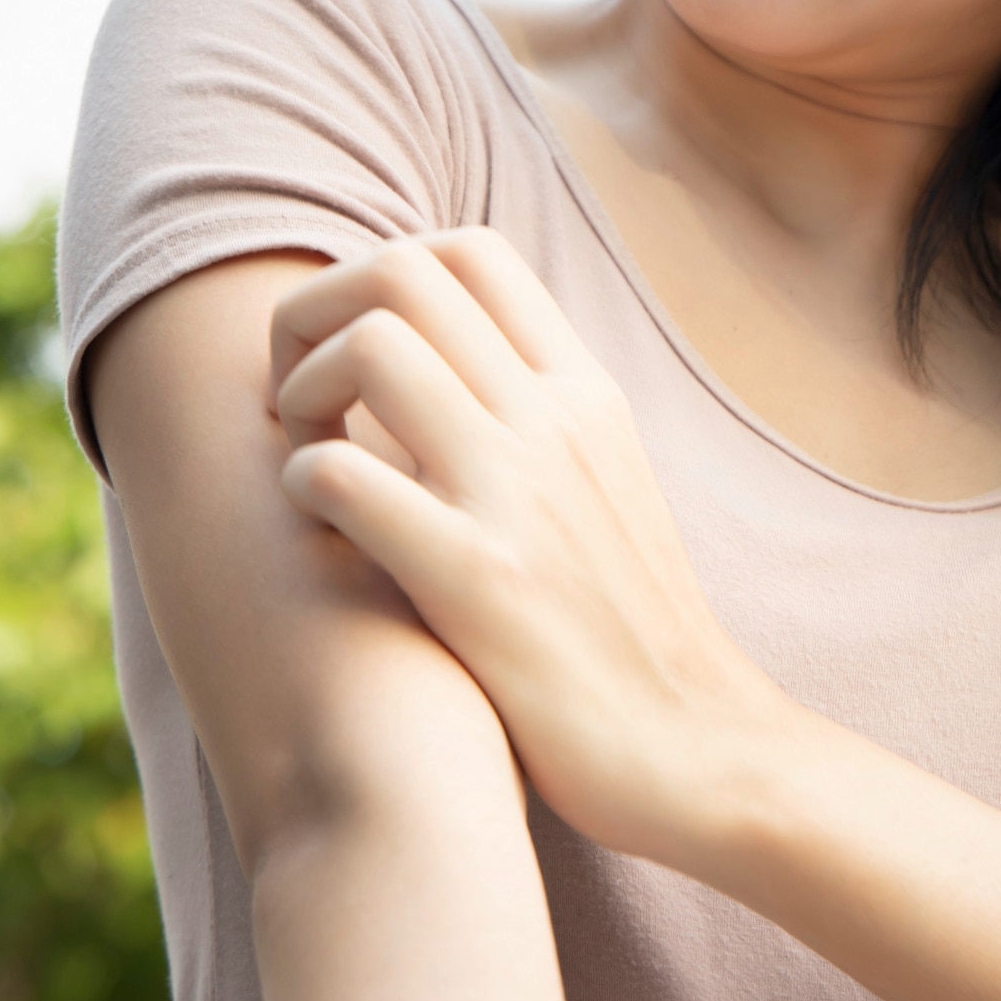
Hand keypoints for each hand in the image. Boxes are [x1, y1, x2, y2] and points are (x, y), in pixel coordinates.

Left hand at [266, 228, 792, 866]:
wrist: (701, 751)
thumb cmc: (631, 635)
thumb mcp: (606, 490)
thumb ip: (538, 423)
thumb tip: (446, 376)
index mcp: (586, 393)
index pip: (469, 249)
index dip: (378, 276)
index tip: (355, 359)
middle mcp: (554, 420)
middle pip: (402, 268)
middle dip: (315, 315)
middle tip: (302, 400)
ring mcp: (516, 493)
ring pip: (371, 344)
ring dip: (301, 391)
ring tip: (307, 461)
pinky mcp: (475, 578)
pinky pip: (343, 472)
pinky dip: (300, 485)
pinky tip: (320, 533)